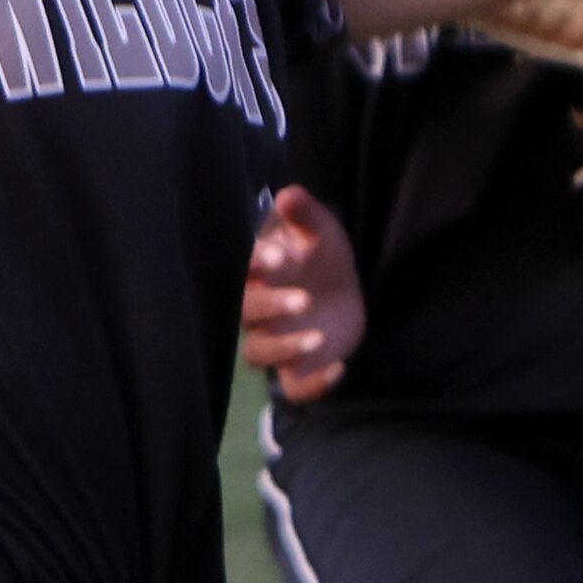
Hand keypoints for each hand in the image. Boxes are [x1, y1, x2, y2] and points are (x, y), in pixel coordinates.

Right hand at [240, 184, 364, 404]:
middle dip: (270, 306)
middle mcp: (258, 309)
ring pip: (257, 353)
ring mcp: (275, 340)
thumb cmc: (320, 255)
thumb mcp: (320, 228)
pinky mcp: (298, 367)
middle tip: (304, 299)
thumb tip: (287, 194)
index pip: (240, 269)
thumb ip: (304, 213)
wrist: (341, 292)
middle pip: (244, 313)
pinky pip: (293, 387)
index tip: (279, 257)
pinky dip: (312, 385)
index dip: (253, 265)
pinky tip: (339, 369)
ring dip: (283, 348)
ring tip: (317, 337)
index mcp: (257, 273)